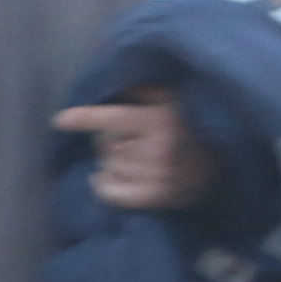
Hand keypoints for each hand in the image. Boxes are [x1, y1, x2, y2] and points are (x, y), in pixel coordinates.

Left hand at [58, 88, 216, 214]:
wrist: (222, 161)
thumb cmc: (189, 122)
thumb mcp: (172, 97)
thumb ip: (143, 90)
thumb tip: (109, 83)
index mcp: (163, 120)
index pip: (116, 118)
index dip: (87, 118)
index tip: (59, 120)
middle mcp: (160, 150)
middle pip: (106, 142)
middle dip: (109, 137)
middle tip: (130, 135)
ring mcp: (158, 177)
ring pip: (108, 165)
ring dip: (111, 159)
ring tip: (133, 154)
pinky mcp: (155, 198)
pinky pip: (111, 192)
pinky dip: (103, 184)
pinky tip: (105, 176)